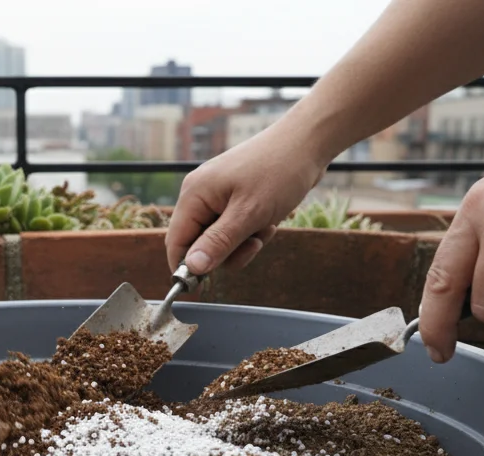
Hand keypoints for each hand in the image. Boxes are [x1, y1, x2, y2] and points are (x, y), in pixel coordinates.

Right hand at [166, 121, 327, 274]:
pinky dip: (253, 230)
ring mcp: (219, 196)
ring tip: (265, 225)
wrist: (308, 143)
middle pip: (199, 244)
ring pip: (221, 239)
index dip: (187, 266)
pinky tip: (269, 218)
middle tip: (253, 243)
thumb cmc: (278, 172)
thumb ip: (218, 243)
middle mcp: (201, 195)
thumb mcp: (248, 214)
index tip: (207, 284)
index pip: (175, 242)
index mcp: (194, 194)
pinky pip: (236, 228)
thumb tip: (191, 268)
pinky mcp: (236, 198)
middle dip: (228, 251)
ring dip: (244, 242)